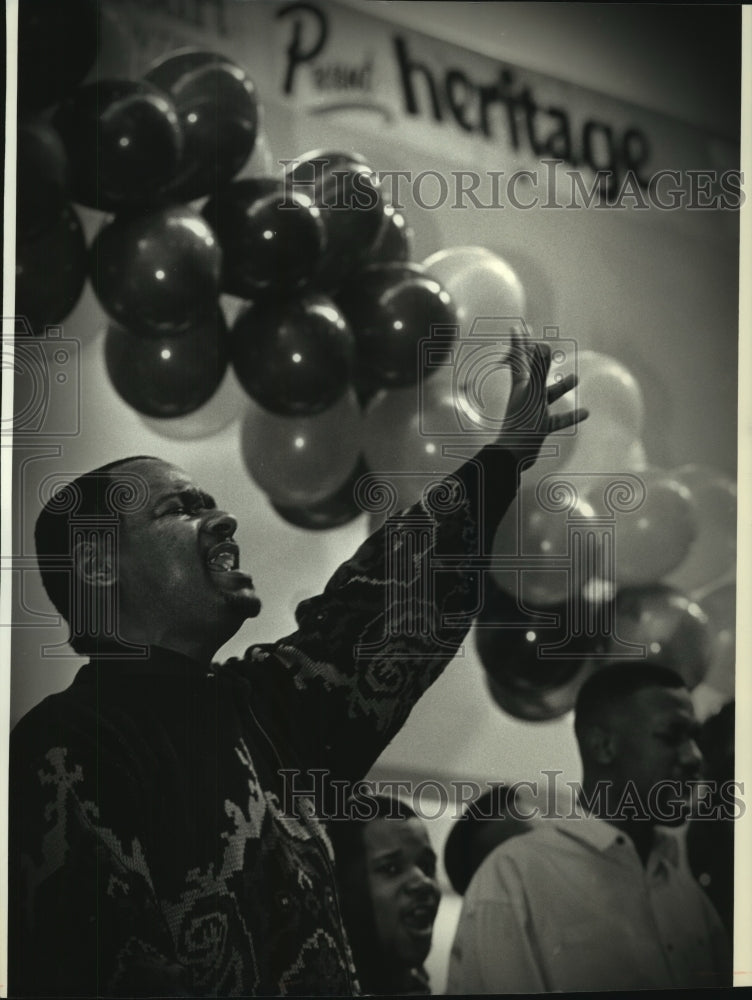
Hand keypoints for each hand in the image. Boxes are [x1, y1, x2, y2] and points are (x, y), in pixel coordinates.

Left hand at [495, 332, 587, 466]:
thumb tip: (543, 345)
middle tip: (543, 345)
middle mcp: (524, 396)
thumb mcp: (534, 395)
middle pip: (533, 373)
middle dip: (538, 359)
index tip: (519, 326)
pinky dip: (570, 415)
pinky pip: (557, 419)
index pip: (520, 358)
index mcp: (520, 386)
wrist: (514, 456)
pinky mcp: (539, 427)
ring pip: (548, 395)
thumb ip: (539, 370)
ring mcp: (531, 412)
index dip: (520, 342)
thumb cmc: (522, 425)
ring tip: (577, 378)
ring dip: (561, 387)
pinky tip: (585, 412)